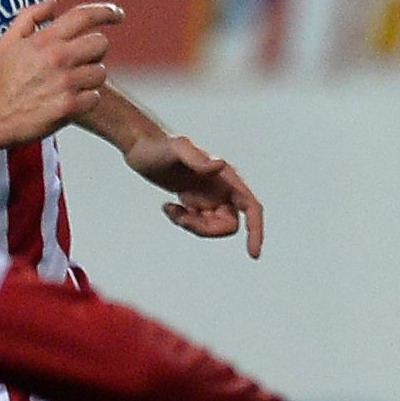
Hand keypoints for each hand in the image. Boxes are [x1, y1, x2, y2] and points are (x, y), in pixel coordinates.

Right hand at [0, 0, 118, 149]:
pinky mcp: (70, 106)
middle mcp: (57, 58)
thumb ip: (30, 16)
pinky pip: (95, 96)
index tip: (117, 14)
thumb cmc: (2, 79)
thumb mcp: (8, 41)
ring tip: (71, 83)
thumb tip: (53, 1)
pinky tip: (69, 99)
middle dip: (95, 50)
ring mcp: (65, 82)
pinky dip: (86, 99)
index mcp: (45, 39)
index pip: (84, 16)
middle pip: (101, 43)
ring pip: (101, 72)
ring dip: (90, 77)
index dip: (106, 11)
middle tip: (81, 60)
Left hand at [128, 131, 265, 257]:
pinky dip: (182, 221)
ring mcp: (210, 197)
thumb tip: (220, 166)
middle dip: (206, 228)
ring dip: (192, 225)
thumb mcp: (177, 150)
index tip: (253, 253)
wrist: (143, 149)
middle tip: (183, 218)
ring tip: (171, 209)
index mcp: (226, 178)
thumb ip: (198, 158)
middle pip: (229, 225)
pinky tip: (168, 206)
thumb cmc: (159, 147)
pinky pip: (198, 224)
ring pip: (212, 227)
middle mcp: (222, 189)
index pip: (251, 207)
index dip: (256, 231)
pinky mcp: (196, 202)